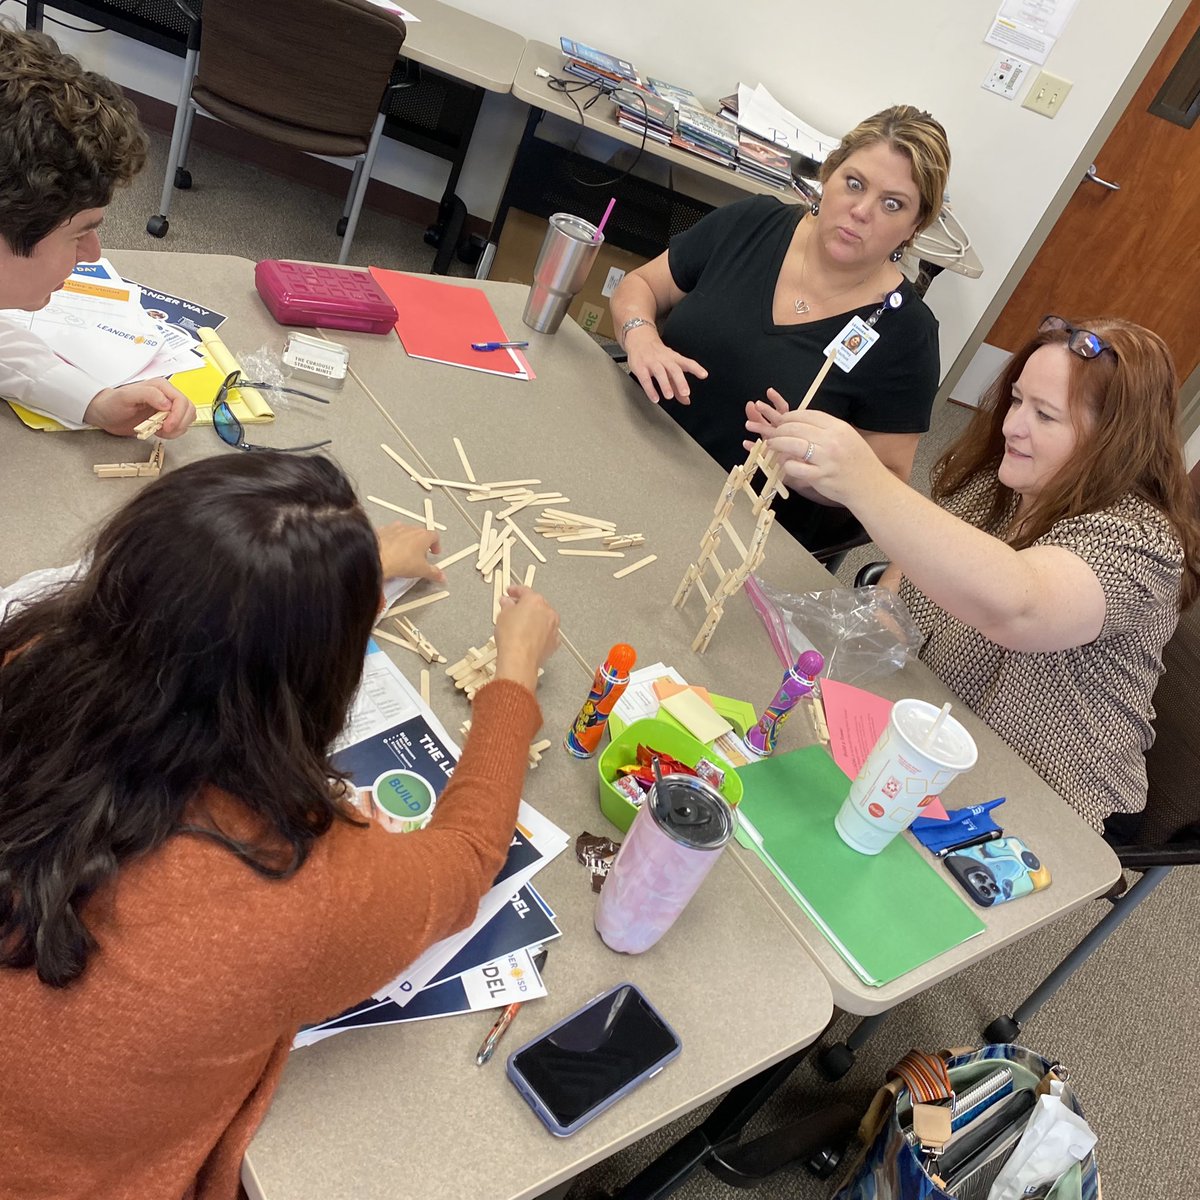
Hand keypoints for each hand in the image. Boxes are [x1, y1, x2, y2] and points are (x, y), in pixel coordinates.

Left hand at [84, 378, 194, 437]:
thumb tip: (167, 403)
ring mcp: (167, 407)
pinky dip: (174, 433)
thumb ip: (147, 394)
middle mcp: (166, 395)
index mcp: (160, 387)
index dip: (178, 416)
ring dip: (178, 429)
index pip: (181, 400)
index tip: (167, 426)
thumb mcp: (126, 396)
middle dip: (179, 423)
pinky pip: (180, 426)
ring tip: (161, 431)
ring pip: (187, 418)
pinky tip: (159, 432)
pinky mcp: (166, 418)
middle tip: (165, 430)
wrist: (105, 414)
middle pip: (188, 409)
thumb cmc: (112, 404)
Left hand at [377, 523, 443, 583]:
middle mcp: (410, 529)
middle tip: (420, 556)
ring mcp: (396, 528)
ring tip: (405, 555)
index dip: (436, 545)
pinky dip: (393, 542)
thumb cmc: (399, 560)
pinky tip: (391, 552)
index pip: (435, 536)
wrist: (377, 557)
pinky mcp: (383, 531)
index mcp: (423, 535)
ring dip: (407, 541)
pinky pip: (391, 535)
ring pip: (405, 533)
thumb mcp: (422, 571)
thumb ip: (434, 573)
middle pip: (420, 534)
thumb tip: (440, 576)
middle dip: (421, 544)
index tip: (434, 551)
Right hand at [494, 585, 559, 691]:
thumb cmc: (512, 638)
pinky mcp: (554, 642)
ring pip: (543, 619)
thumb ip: (506, 605)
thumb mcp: (502, 615)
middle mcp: (547, 612)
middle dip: (524, 606)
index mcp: (535, 601)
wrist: (519, 659)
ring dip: (533, 620)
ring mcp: (553, 627)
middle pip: (536, 604)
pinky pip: (546, 633)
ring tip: (519, 626)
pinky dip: (539, 633)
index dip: (515, 591)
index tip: (511, 592)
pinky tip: (529, 638)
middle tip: (512, 609)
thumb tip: (507, 603)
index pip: (525, 591)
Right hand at [624, 325, 707, 404]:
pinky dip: (650, 389)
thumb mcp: (669, 367)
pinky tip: (655, 398)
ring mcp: (652, 362)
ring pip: (660, 372)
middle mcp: (664, 359)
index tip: (704, 374)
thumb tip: (686, 399)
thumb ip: (677, 385)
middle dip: (680, 381)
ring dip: (665, 385)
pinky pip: (645, 379)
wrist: (640, 339)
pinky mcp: (640, 367)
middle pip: (674, 369)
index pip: (687, 362)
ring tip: (669, 396)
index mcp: (674, 358)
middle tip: (685, 393)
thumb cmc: (657, 355)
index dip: (696, 368)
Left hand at [744, 388, 884, 506]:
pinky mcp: (820, 476)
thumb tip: (801, 423)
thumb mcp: (847, 437)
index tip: (781, 420)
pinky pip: (794, 467)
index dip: (790, 416)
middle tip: (772, 435)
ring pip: (792, 444)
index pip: (807, 415)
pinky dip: (786, 465)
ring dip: (777, 444)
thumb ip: (826, 430)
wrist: (871, 486)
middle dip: (779, 430)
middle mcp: (832, 440)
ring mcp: (826, 458)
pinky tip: (786, 465)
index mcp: (839, 427)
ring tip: (772, 446)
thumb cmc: (858, 463)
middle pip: (796, 427)